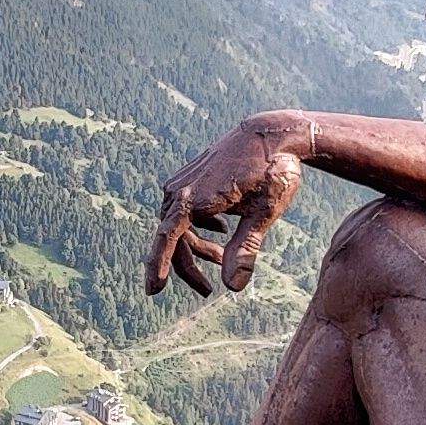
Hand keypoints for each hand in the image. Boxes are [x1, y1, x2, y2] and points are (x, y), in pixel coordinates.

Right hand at [146, 116, 309, 298]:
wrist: (272, 132)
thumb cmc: (272, 171)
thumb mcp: (263, 213)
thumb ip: (245, 250)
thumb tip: (232, 288)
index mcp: (194, 198)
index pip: (167, 238)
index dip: (158, 266)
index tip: (153, 292)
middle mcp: (180, 189)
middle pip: (172, 238)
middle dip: (188, 266)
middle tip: (206, 291)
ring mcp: (182, 182)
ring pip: (177, 226)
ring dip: (195, 247)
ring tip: (222, 259)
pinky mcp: (189, 178)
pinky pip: (182, 211)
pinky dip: (198, 227)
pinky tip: (221, 230)